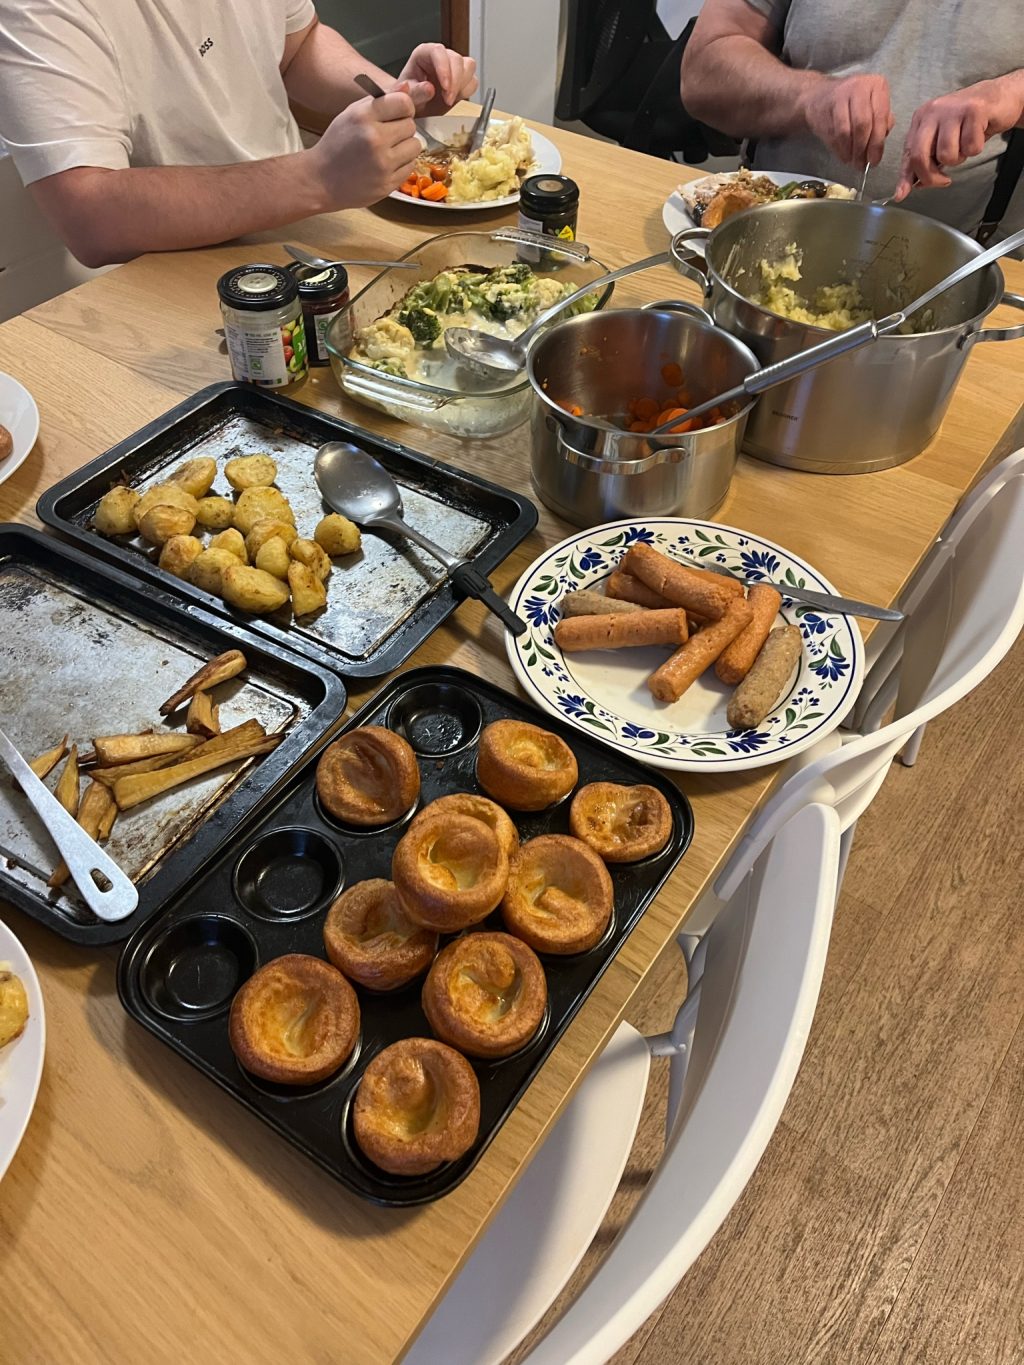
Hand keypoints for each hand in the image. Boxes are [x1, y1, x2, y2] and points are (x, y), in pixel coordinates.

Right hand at [308, 88, 419, 207]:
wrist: (321, 181)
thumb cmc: (337, 145)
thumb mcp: (352, 114)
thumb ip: (381, 100)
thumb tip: (407, 86)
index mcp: (363, 116)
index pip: (404, 103)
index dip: (404, 108)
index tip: (398, 114)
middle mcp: (374, 139)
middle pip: (411, 125)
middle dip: (402, 128)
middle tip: (387, 135)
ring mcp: (382, 163)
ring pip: (415, 146)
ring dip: (405, 148)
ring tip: (387, 151)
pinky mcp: (387, 183)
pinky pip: (410, 167)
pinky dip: (402, 165)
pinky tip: (385, 165)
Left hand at [397, 42, 477, 115]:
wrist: (417, 109)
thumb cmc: (410, 98)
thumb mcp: (407, 97)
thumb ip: (416, 93)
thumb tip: (429, 88)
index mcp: (424, 54)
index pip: (438, 51)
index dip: (444, 68)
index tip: (445, 87)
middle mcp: (440, 57)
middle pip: (456, 59)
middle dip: (455, 81)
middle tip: (447, 100)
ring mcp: (453, 66)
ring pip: (468, 66)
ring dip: (462, 85)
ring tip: (449, 100)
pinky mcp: (463, 79)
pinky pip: (473, 81)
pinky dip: (467, 91)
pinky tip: (455, 99)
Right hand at [802, 73, 893, 167]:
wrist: (820, 96)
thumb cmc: (853, 103)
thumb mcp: (873, 106)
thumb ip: (882, 122)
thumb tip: (879, 146)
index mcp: (876, 85)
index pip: (880, 117)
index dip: (877, 142)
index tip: (875, 160)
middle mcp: (858, 86)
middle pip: (862, 124)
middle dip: (862, 149)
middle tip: (862, 164)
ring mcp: (839, 96)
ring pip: (846, 132)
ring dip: (850, 152)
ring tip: (853, 162)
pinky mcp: (824, 108)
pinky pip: (833, 135)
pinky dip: (839, 150)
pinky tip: (844, 156)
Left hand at [894, 73, 1023, 198]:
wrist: (1000, 98)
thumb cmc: (968, 123)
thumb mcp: (942, 141)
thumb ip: (924, 162)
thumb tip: (905, 190)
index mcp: (921, 118)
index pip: (908, 153)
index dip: (906, 177)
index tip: (902, 195)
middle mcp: (933, 111)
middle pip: (920, 156)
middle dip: (931, 177)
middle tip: (944, 180)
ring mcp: (953, 109)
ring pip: (946, 155)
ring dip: (959, 158)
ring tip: (965, 145)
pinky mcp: (974, 110)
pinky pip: (970, 147)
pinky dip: (976, 148)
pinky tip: (978, 135)